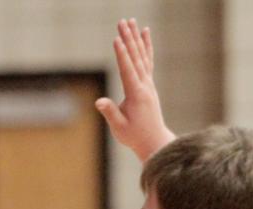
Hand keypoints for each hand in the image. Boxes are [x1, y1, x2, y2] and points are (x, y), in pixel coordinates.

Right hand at [95, 18, 174, 160]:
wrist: (154, 141)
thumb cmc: (134, 136)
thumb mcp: (119, 127)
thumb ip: (110, 112)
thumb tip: (98, 102)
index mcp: (136, 95)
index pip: (128, 70)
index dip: (122, 54)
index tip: (117, 39)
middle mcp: (145, 86)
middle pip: (136, 58)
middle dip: (128, 39)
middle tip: (122, 22)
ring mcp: (149, 84)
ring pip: (142, 56)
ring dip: (136, 38)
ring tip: (131, 22)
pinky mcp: (149, 84)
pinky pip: (148, 60)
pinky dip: (146, 46)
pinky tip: (144, 33)